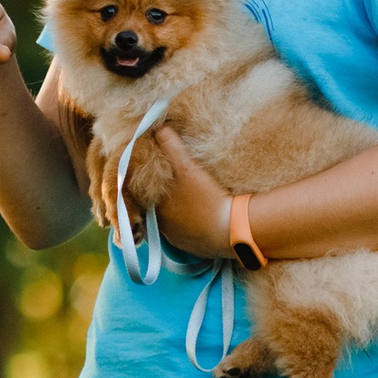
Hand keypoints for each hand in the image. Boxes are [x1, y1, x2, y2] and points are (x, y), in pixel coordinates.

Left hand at [146, 128, 235, 259]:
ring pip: (172, 224)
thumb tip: (160, 129)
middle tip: (175, 188)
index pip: (145, 198)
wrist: (232, 230)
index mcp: (156, 211)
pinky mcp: (196, 248)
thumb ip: (172, 147)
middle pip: (158, 211)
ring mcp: (180, 241)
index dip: (150, 186)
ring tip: (189, 201)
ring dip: (177, 213)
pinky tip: (201, 216)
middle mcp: (163, 230)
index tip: (157, 178)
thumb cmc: (206, 198)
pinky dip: (191, 225)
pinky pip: (188, 235)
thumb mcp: (188, 168)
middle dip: (164, 200)